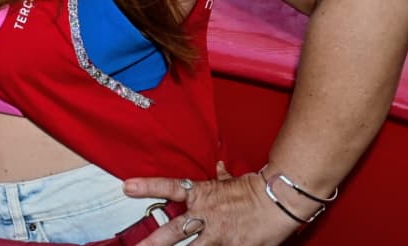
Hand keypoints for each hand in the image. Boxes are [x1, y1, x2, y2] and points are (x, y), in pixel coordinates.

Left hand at [124, 163, 301, 244]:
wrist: (280, 199)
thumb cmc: (256, 188)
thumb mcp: (234, 180)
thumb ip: (222, 178)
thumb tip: (218, 167)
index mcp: (202, 194)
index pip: (169, 187)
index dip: (147, 187)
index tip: (127, 186)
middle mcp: (206, 215)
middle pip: (173, 231)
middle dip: (153, 241)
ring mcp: (219, 235)